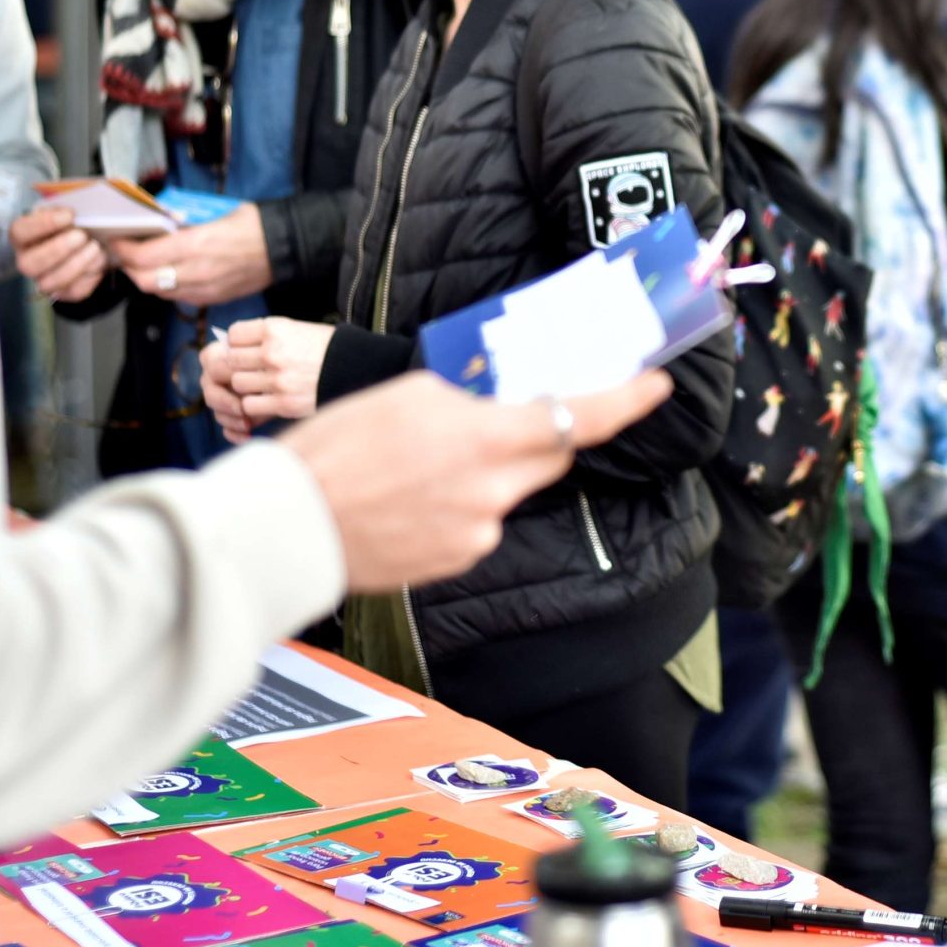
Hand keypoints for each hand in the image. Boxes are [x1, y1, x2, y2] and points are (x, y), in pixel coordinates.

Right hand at [12, 206, 110, 302]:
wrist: (91, 240)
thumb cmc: (74, 221)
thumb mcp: (68, 209)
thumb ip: (66, 208)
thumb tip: (79, 208)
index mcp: (23, 236)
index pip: (20, 231)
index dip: (43, 224)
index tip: (69, 215)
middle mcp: (27, 260)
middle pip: (30, 263)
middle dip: (57, 249)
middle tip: (81, 236)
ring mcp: (43, 279)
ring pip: (50, 282)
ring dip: (75, 265)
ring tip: (95, 248)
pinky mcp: (63, 293)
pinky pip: (73, 292)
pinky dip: (89, 278)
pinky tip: (100, 263)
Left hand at [110, 203, 273, 307]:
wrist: (283, 248)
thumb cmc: (254, 225)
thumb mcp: (215, 214)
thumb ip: (185, 224)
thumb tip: (161, 224)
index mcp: (194, 245)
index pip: (142, 256)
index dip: (123, 249)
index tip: (117, 241)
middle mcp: (195, 271)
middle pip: (143, 280)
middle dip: (128, 268)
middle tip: (125, 254)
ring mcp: (204, 289)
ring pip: (158, 292)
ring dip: (145, 279)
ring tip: (144, 264)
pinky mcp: (212, 298)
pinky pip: (178, 297)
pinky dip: (166, 287)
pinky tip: (169, 273)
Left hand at [202, 317, 335, 439]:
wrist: (357, 369)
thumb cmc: (327, 349)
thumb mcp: (298, 330)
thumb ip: (268, 336)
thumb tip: (233, 345)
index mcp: (276, 329)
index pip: (234, 335)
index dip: (236, 343)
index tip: (244, 349)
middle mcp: (273, 352)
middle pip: (231, 360)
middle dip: (237, 366)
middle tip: (249, 370)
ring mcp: (277, 379)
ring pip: (238, 383)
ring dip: (245, 386)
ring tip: (260, 386)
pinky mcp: (283, 403)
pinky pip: (250, 405)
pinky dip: (255, 405)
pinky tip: (267, 400)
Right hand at [281, 369, 673, 589]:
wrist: (289, 527)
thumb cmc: (338, 448)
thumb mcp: (409, 394)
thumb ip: (471, 397)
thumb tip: (498, 401)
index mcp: (487, 439)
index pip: (581, 419)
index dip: (628, 401)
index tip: (657, 384)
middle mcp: (495, 491)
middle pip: (548, 455)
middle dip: (537, 433)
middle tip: (497, 420)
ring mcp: (478, 532)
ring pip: (505, 490)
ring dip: (481, 472)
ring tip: (413, 466)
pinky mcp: (457, 561)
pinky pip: (476, 522)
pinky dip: (456, 506)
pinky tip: (408, 499)